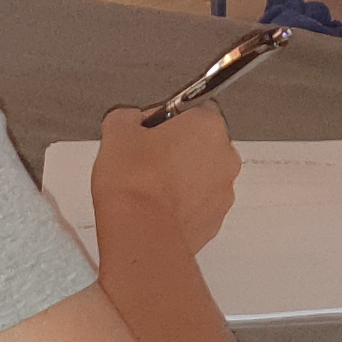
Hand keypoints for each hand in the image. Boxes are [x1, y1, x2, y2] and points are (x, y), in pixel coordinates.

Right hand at [91, 103, 238, 257]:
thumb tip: (130, 121)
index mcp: (208, 126)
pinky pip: (198, 203)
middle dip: (176, 147)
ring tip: (148, 186)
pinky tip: (155, 206)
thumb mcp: (117, 131)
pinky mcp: (214, 220)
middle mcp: (224, 157)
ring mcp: (223, 192)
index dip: (166, 118)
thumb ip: (128, 117)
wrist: (139, 233)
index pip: (193, 108)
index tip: (148, 130)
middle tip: (145, 158)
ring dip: (181, 176)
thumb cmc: (134, 183)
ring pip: (202, 175)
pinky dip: (181, 203)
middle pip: (201, 142)